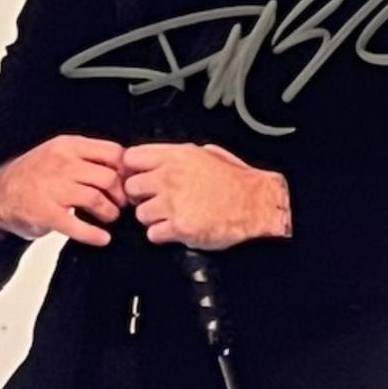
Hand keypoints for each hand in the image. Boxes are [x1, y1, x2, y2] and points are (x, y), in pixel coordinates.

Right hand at [0, 134, 126, 246]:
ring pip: (96, 198)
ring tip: (111, 218)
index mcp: (69, 146)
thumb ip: (88, 157)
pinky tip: (102, 238)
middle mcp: (62, 164)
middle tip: (122, 204)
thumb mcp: (60, 153)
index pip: (112, 152)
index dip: (126, 170)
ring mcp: (53, 188)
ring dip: (110, 213)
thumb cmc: (35, 175)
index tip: (130, 181)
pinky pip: (77, 225)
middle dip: (120, 194)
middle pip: (108, 177)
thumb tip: (124, 168)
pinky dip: (94, 234)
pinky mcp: (45, 213)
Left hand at [122, 142, 287, 249]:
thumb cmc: (238, 181)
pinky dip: (161, 235)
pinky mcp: (178, 227)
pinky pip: (152, 234)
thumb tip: (162, 159)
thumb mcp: (208, 153)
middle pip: (130, 187)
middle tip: (153, 199)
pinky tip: (175, 229)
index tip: (136, 176)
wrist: (257, 204)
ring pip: (140, 214)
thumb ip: (181, 156)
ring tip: (169, 216)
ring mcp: (173, 202)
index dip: (132, 169)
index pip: (131, 158)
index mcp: (177, 156)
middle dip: (140, 196)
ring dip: (151, 218)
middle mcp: (170, 177)